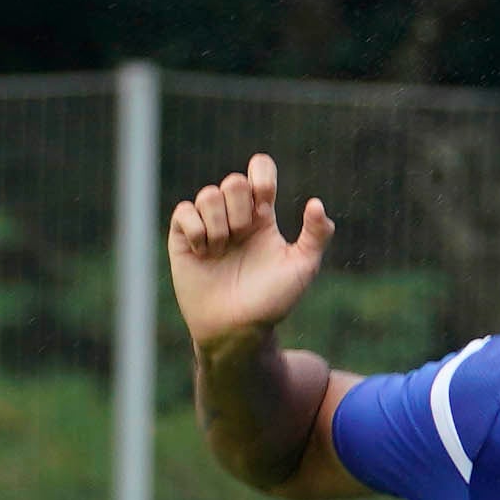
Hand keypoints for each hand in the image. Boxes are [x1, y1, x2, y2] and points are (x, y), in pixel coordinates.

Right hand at [167, 153, 333, 350]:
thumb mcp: (303, 268)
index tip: (265, 199)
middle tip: (243, 238)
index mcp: (262, 216)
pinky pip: (184, 211)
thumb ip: (317, 235)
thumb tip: (316, 203)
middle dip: (241, 209)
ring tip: (222, 251)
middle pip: (233, 181)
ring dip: (219, 224)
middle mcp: (234, 216)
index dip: (261, 173)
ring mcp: (208, 225)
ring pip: (208, 194)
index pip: (260, 170)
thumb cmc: (272, 301)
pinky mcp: (183, 238)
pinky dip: (196, 231)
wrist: (238, 329)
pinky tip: (203, 253)